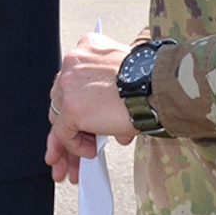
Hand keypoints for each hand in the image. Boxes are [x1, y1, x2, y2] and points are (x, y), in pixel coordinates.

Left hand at [44, 31, 138, 182]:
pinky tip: (91, 152)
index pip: (73, 81)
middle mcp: (73, 62)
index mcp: (88, 49)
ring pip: (59, 118)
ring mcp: (69, 84)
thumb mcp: (127, 82)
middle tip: (76, 145)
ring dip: (67, 142)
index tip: (81, 120)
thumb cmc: (151, 81)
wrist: (156, 86)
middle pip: (62, 99)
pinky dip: (75, 146)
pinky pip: (64, 133)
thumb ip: (111, 100)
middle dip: (68, 124)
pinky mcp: (71, 107)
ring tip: (71, 165)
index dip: (77, 103)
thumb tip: (115, 131)